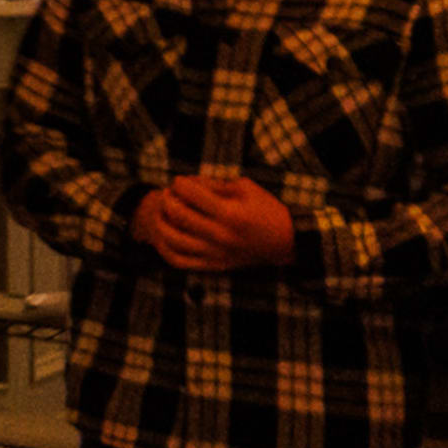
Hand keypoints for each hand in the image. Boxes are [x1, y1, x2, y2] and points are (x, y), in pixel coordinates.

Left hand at [141, 172, 297, 272]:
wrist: (286, 242)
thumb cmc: (265, 209)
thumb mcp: (245, 187)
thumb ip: (214, 184)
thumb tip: (185, 183)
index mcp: (229, 214)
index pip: (191, 194)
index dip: (179, 183)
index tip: (179, 181)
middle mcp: (220, 235)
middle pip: (178, 214)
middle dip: (167, 199)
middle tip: (168, 193)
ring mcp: (215, 253)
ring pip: (173, 240)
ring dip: (161, 222)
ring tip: (163, 212)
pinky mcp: (214, 265)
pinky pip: (179, 261)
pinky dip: (165, 248)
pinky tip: (164, 235)